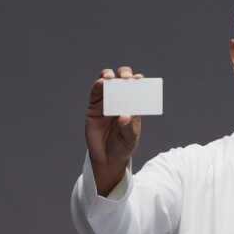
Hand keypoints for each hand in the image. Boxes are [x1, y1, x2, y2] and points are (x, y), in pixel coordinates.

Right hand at [85, 66, 143, 192]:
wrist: (107, 158)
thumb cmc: (122, 147)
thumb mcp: (129, 139)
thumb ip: (127, 127)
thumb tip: (124, 116)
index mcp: (133, 106)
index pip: (137, 89)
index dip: (138, 82)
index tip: (139, 79)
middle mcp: (120, 100)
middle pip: (122, 80)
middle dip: (124, 75)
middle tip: (126, 78)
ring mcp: (106, 102)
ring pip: (107, 82)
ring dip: (109, 76)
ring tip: (110, 78)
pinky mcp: (94, 106)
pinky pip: (95, 92)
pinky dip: (98, 85)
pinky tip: (101, 83)